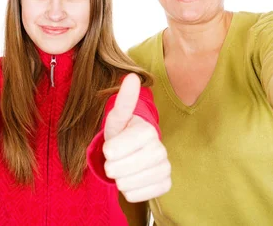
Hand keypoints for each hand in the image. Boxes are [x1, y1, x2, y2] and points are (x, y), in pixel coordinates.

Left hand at [103, 73, 170, 202]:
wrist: (136, 153)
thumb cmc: (123, 134)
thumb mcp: (117, 118)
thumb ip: (124, 101)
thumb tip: (133, 77)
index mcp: (148, 131)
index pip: (113, 150)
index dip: (107, 150)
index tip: (112, 146)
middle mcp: (161, 150)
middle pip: (118, 169)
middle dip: (111, 166)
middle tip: (117, 159)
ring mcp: (165, 169)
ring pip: (126, 184)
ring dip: (119, 179)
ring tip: (125, 168)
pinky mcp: (165, 185)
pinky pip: (135, 196)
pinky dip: (129, 190)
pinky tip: (134, 178)